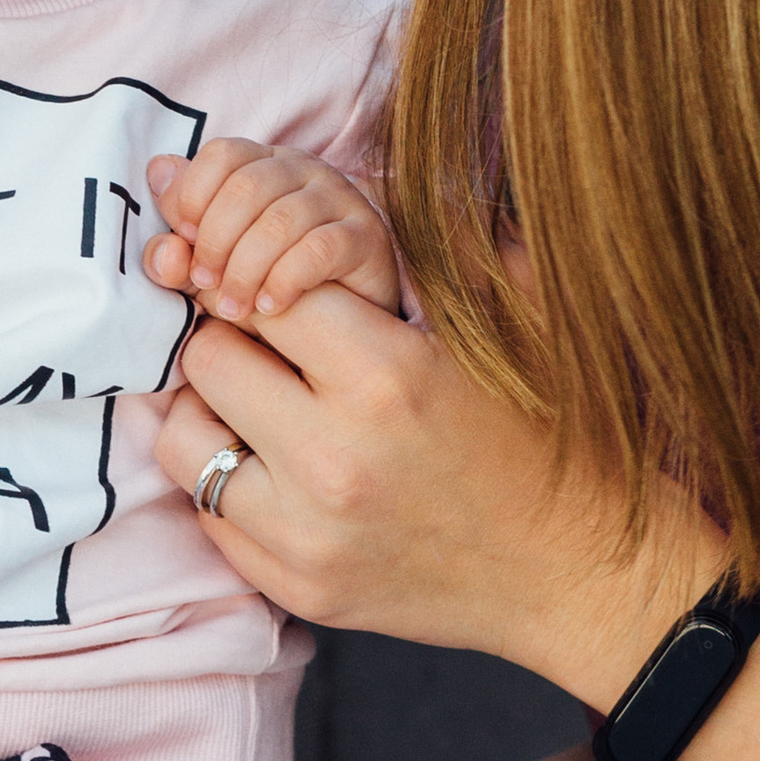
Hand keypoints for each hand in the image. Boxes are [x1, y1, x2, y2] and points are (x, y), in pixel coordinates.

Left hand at [143, 139, 399, 322]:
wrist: (345, 325)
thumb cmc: (268, 284)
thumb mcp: (217, 265)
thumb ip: (181, 238)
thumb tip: (156, 173)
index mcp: (263, 163)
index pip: (222, 153)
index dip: (193, 194)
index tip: (182, 240)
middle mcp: (304, 169)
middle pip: (248, 185)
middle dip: (215, 241)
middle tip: (203, 285)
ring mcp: (340, 198)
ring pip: (281, 219)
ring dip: (245, 269)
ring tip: (232, 307)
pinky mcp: (366, 236)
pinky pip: (320, 248)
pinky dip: (285, 280)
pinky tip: (271, 306)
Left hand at [152, 279, 725, 700]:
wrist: (576, 570)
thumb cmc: (542, 432)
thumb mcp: (501, 320)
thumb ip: (424, 248)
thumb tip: (362, 174)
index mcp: (388, 376)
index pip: (264, 288)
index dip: (274, 279)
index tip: (290, 293)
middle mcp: (334, 459)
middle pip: (210, 355)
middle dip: (237, 338)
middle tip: (276, 348)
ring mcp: (306, 534)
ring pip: (184, 437)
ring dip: (215, 411)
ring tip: (267, 406)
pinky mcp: (294, 586)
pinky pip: (208, 511)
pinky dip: (231, 479)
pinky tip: (280, 467)